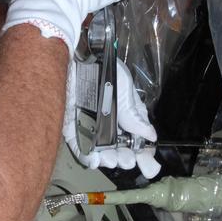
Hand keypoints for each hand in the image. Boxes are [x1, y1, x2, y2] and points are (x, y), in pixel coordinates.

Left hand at [63, 59, 160, 178]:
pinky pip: (79, 146)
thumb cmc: (103, 68)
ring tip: (113, 161)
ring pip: (100, 151)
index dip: (143, 151)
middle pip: (118, 149)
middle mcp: (108, 124)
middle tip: (128, 161)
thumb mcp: (125, 89)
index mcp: (125, 115)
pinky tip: (95, 160)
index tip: (147, 162)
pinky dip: (87, 156)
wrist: (75, 58)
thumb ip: (135, 114)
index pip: (136, 138)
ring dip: (108, 159)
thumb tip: (150, 135)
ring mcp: (90, 127)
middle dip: (125, 158)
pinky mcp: (71, 128)